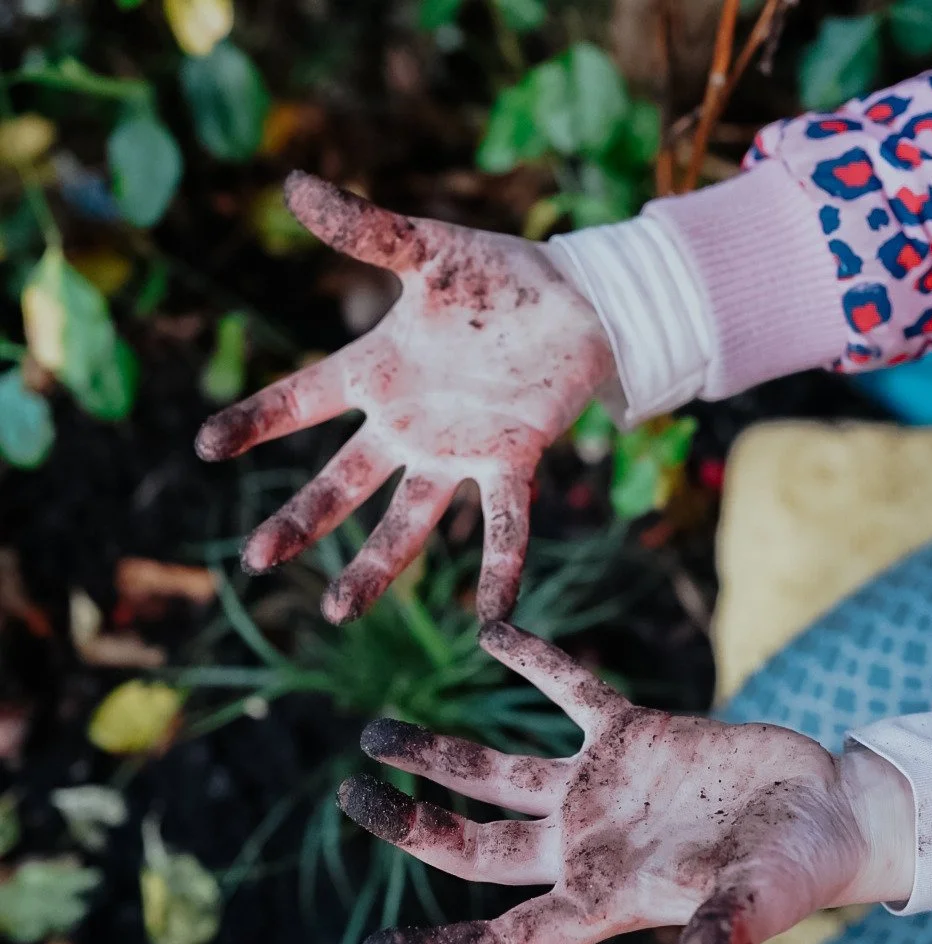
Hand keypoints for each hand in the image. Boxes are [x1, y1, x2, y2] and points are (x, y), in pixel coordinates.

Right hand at [195, 172, 613, 622]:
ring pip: (408, 519)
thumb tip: (293, 183)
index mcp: (379, 374)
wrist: (576, 299)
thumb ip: (366, 229)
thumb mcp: (428, 250)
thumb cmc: (499, 276)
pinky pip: (503, 525)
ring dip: (374, 565)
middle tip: (259, 559)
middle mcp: (409, 424)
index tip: (206, 446)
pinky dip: (500, 569)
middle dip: (302, 519)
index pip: (302, 401)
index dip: (256, 421)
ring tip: (338, 612)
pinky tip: (492, 621)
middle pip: (344, 480)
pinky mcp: (512, 461)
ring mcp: (458, 450)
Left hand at [339, 623, 914, 943]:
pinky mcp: (629, 734)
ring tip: (375, 731)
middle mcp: (584, 844)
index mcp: (601, 898)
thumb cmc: (796, 868)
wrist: (828, 810)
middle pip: (473, 843)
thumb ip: (720, 943)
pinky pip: (565, 689)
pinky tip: (490, 631)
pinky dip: (530, 660)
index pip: (505, 937)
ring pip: (496, 772)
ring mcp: (600, 787)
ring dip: (438, 753)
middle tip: (351, 793)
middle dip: (410, 822)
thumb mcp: (757, 903)